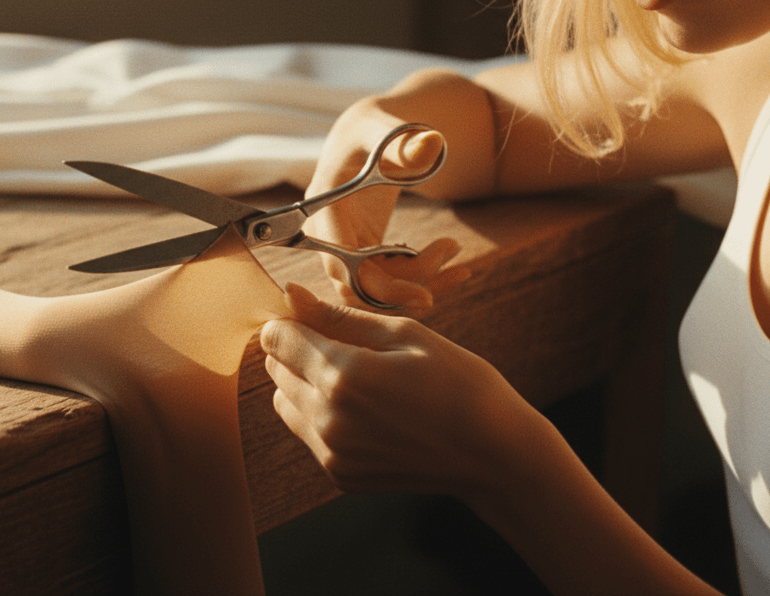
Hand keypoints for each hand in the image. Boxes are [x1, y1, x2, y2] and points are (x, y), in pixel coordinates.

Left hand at [259, 283, 537, 500]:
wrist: (492, 453)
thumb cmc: (458, 383)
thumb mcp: (404, 334)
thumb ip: (338, 316)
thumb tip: (290, 295)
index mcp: (345, 376)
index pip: (277, 338)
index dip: (292, 321)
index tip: (316, 317)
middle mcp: (329, 419)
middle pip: (276, 370)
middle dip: (299, 350)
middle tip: (345, 346)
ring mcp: (333, 452)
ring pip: (285, 401)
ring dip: (305, 383)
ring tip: (356, 379)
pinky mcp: (340, 474)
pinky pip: (307, 432)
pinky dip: (322, 415)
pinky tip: (366, 410)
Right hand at [306, 107, 469, 314]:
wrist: (367, 135)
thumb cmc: (375, 128)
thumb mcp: (389, 131)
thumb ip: (407, 143)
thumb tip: (431, 142)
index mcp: (325, 203)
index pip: (341, 261)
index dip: (378, 285)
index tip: (425, 296)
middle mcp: (326, 231)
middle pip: (356, 284)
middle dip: (405, 284)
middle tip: (453, 257)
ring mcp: (343, 245)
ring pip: (373, 289)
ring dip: (418, 282)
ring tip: (456, 249)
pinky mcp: (360, 252)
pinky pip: (386, 281)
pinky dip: (419, 278)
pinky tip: (456, 266)